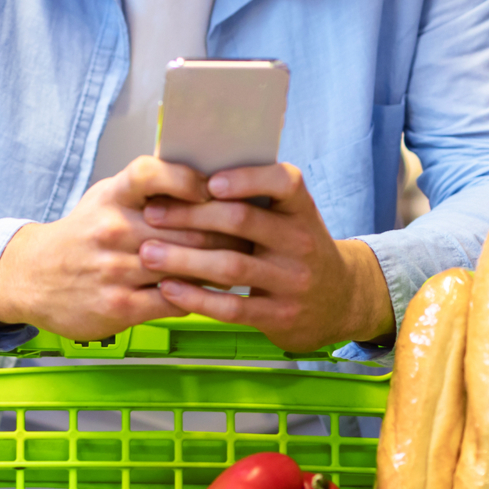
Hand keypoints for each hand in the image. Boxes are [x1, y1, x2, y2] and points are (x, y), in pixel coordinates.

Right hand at [0, 155, 249, 339]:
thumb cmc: (81, 234)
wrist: (31, 277)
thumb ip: (147, 188)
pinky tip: (214, 292)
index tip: (213, 187)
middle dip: (225, 229)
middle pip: (185, 225)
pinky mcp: (120, 305)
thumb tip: (203, 172)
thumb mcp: (105, 198)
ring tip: (243, 260)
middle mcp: (113, 229)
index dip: (187, 179)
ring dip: (220, 264)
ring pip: (185, 265)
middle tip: (254, 230)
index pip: (150, 173)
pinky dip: (200, 295)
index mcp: (112, 197)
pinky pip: (175, 300)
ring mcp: (116, 269)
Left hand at [137, 162, 394, 352]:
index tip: (208, 181)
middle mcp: (301, 241)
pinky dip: (197, 298)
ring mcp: (292, 281)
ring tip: (148, 252)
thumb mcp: (290, 217)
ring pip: (232, 266)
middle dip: (192, 215)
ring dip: (184, 259)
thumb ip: (254, 198)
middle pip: (243, 221)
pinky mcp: (280, 316)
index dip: (247, 179)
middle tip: (152, 214)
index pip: (285, 182)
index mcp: (301, 209)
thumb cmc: (295, 248)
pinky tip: (168, 288)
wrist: (339, 300)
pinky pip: (233, 307)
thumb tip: (189, 172)